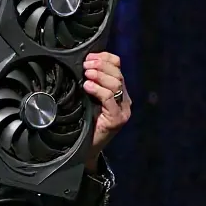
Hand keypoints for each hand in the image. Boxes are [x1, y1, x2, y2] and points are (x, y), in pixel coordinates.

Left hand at [81, 52, 130, 169]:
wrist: (86, 149)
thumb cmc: (84, 122)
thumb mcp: (87, 98)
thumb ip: (89, 83)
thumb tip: (81, 65)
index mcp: (118, 91)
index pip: (117, 66)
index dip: (104, 58)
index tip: (88, 57)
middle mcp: (124, 99)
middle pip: (118, 74)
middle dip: (101, 65)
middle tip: (86, 65)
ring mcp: (122, 110)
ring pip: (116, 85)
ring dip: (99, 76)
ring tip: (86, 75)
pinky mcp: (117, 119)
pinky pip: (109, 99)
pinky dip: (98, 90)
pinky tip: (87, 87)